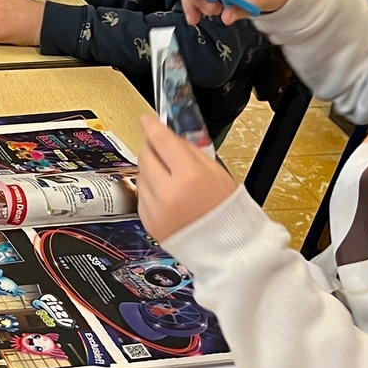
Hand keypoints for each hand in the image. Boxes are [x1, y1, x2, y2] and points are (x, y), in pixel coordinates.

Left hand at [135, 115, 237, 240]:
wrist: (227, 247)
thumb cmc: (226, 210)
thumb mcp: (216, 172)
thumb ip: (190, 151)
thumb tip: (169, 136)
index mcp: (190, 177)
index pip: (162, 142)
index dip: (152, 128)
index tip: (147, 120)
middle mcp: (169, 193)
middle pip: (146, 156)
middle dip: (152, 149)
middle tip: (162, 149)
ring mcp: (156, 209)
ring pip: (141, 175)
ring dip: (151, 171)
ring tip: (171, 179)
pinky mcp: (148, 222)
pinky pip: (141, 195)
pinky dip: (151, 191)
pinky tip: (168, 196)